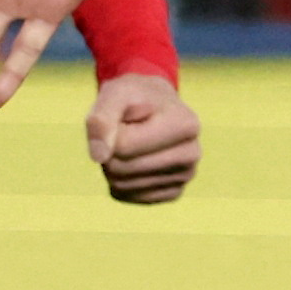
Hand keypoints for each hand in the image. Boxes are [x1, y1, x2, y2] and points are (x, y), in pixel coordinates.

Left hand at [86, 67, 201, 204]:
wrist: (155, 107)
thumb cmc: (134, 97)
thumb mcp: (115, 93)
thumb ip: (102, 119)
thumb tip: (99, 156)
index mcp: (186, 125)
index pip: (124, 145)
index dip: (110, 131)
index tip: (123, 116)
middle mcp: (192, 154)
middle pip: (122, 168)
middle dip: (109, 150)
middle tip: (121, 131)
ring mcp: (185, 177)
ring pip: (122, 185)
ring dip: (111, 164)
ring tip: (127, 144)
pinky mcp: (173, 193)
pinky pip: (127, 196)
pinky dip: (119, 179)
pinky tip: (133, 160)